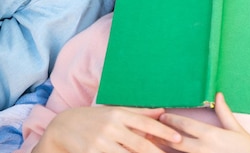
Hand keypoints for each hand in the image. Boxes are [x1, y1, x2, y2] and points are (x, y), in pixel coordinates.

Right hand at [32, 106, 181, 152]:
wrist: (62, 127)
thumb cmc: (94, 118)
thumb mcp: (115, 111)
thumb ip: (139, 113)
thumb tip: (162, 111)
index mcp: (119, 114)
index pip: (146, 123)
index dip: (163, 131)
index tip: (178, 138)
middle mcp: (111, 127)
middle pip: (139, 143)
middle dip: (156, 152)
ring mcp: (100, 142)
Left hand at [159, 93, 249, 152]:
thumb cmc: (248, 149)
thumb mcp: (237, 129)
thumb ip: (224, 113)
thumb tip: (218, 96)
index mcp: (211, 135)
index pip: (185, 125)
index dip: (171, 120)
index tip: (161, 115)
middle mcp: (203, 149)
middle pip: (175, 140)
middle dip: (161, 133)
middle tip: (148, 128)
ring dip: (163, 147)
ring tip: (150, 141)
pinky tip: (165, 151)